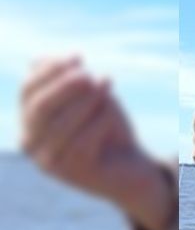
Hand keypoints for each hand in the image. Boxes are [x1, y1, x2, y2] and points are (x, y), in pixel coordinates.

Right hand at [20, 55, 172, 229]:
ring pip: (60, 126)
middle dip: (64, 86)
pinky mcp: (72, 173)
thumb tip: (38, 60)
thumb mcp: (88, 97)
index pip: (28, 90)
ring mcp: (48, 161)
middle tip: (90, 74)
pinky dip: (98, 123)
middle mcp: (31, 142)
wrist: (132, 165)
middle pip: (39, 108)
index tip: (78, 56)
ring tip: (105, 84)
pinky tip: (113, 115)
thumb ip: (64, 79)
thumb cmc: (106, 126)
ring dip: (85, 102)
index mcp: (29, 119)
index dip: (50, 70)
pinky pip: (81, 143)